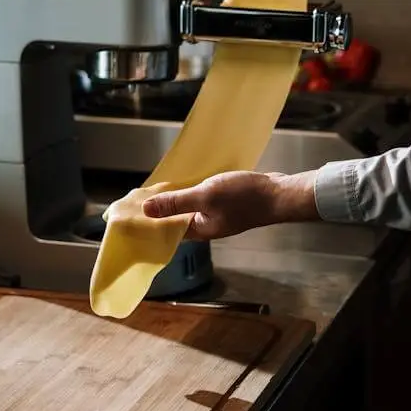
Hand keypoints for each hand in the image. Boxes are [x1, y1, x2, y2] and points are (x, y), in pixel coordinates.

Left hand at [142, 170, 319, 240]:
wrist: (279, 194)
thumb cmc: (245, 197)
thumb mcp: (205, 196)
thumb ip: (176, 203)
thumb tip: (146, 211)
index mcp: (199, 230)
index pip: (166, 229)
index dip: (148, 220)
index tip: (131, 210)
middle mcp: (206, 226)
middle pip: (176, 219)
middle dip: (159, 208)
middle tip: (140, 194)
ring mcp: (217, 215)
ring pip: (189, 208)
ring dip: (176, 198)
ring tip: (158, 185)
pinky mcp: (226, 204)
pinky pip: (202, 199)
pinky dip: (192, 191)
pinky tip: (189, 180)